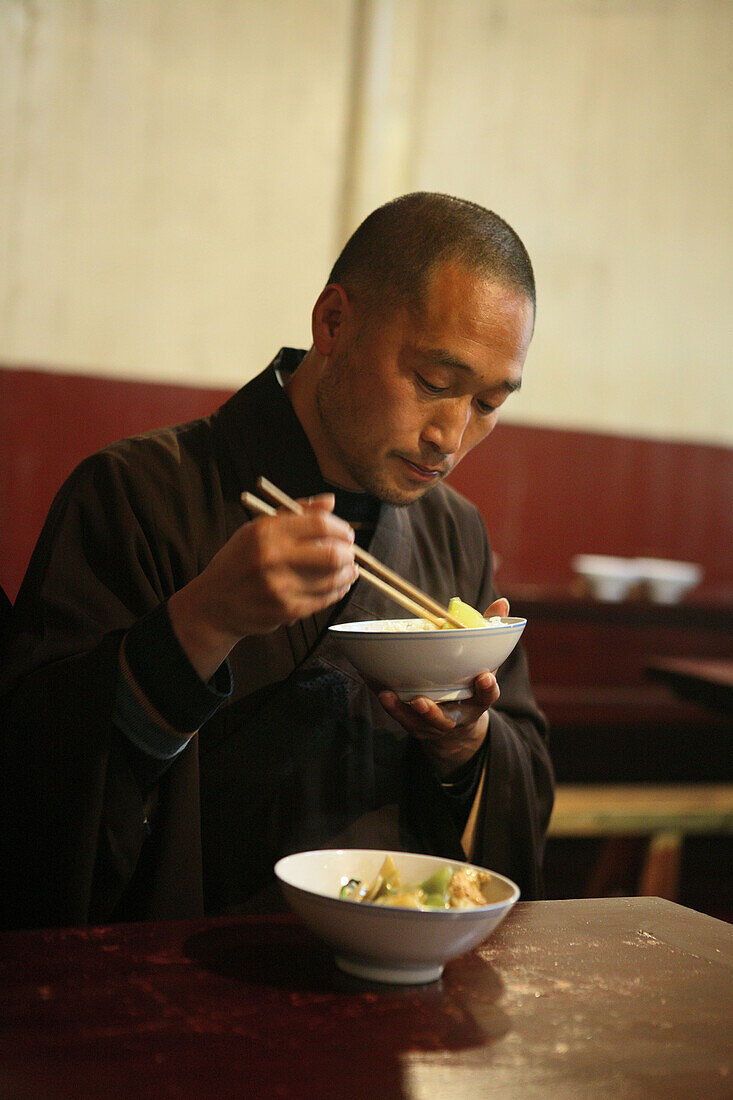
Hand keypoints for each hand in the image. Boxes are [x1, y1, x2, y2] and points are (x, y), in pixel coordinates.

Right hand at [168, 494, 357, 679]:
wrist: (215, 604)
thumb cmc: (239, 561)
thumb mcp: (257, 529)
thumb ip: (295, 512)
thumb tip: (330, 502)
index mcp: (266, 532)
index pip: (319, 525)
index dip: (340, 529)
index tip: (346, 534)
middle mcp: (273, 558)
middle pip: (331, 554)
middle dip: (348, 553)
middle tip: (349, 552)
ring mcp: (280, 587)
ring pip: (332, 579)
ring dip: (347, 573)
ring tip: (349, 569)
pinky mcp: (286, 610)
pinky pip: (324, 599)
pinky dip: (337, 591)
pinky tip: (338, 585)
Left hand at [377, 597, 508, 778]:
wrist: (457, 727)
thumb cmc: (469, 685)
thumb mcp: (484, 663)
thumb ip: (490, 634)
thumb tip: (502, 603)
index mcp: (477, 701)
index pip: (486, 696)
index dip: (487, 688)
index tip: (485, 677)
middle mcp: (454, 717)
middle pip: (444, 719)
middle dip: (431, 712)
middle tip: (420, 701)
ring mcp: (430, 724)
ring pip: (414, 721)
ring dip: (399, 709)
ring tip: (386, 695)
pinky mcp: (411, 722)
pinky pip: (394, 711)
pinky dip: (381, 695)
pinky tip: (367, 677)